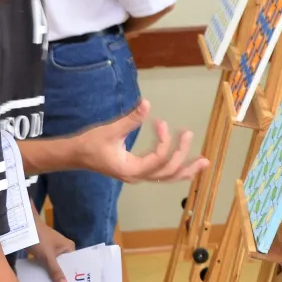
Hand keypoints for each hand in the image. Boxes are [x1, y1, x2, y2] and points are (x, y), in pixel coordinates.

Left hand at [28, 219, 75, 281]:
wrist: (23, 227)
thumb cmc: (39, 238)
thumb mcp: (48, 256)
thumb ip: (55, 270)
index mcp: (69, 248)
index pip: (74, 264)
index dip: (73, 275)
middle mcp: (63, 250)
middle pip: (65, 266)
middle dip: (63, 277)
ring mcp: (53, 251)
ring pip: (55, 266)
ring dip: (53, 275)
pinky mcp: (44, 253)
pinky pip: (48, 264)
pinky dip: (46, 271)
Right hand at [74, 100, 209, 183]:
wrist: (76, 155)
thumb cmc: (91, 143)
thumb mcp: (110, 130)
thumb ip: (131, 119)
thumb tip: (147, 104)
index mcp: (131, 170)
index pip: (158, 159)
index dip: (164, 141)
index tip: (160, 122)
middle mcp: (137, 176)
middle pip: (168, 172)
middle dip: (183, 156)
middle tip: (189, 134)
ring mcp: (138, 176)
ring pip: (167, 177)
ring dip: (186, 169)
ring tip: (204, 162)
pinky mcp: (138, 172)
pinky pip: (162, 174)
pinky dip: (176, 169)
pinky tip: (187, 163)